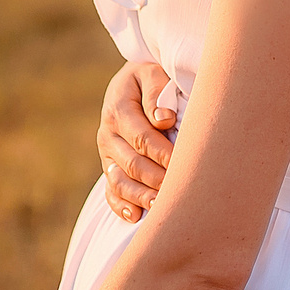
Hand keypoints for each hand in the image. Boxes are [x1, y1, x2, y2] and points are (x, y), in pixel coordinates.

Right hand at [95, 59, 177, 222]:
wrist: (133, 82)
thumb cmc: (151, 77)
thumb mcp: (152, 73)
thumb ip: (156, 93)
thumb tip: (163, 120)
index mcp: (118, 109)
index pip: (141, 137)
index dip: (162, 153)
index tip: (182, 163)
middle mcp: (108, 134)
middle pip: (131, 163)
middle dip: (155, 179)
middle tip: (178, 190)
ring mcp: (107, 154)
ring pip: (119, 181)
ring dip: (140, 196)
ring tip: (160, 207)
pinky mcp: (110, 166)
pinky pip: (111, 190)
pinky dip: (120, 205)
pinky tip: (135, 216)